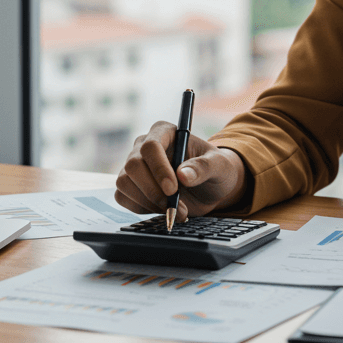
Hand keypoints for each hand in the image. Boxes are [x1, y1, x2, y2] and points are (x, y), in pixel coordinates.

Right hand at [114, 121, 248, 223]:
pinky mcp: (130, 185)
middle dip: (153, 190)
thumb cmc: (216, 170)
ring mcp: (134, 165)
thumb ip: (204, 167)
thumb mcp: (220, 166)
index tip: (173, 189)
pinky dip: (142, 208)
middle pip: (133, 165)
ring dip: (149, 202)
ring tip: (175, 210)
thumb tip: (183, 175)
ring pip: (124, 182)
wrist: (209, 188)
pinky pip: (123, 197)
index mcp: (165, 132)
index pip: (150, 146)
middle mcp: (144, 145)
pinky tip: (162, 210)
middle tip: (176, 206)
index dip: (159, 169)